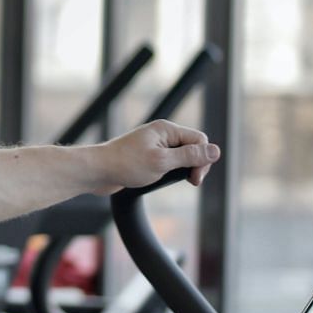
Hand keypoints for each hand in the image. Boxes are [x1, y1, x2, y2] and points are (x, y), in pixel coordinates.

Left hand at [93, 120, 221, 191]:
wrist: (97, 172)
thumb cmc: (126, 165)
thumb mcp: (162, 162)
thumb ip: (190, 156)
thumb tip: (216, 151)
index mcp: (166, 129)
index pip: (199, 140)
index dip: (202, 159)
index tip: (194, 179)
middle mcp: (161, 135)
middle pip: (192, 147)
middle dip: (195, 165)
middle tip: (191, 182)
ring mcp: (153, 146)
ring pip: (180, 157)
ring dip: (182, 170)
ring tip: (171, 180)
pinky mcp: (146, 157)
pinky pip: (167, 163)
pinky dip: (169, 173)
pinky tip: (161, 181)